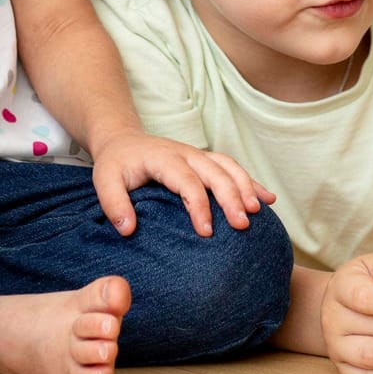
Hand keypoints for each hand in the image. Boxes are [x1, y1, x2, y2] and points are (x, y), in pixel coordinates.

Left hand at [90, 128, 276, 236]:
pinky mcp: (206, 161)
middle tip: (243, 224)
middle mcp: (186, 153)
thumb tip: (128, 230)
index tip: (207, 232)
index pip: (187, 182)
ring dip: (246, 188)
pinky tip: (268, 199)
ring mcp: (199, 155)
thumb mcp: (104, 181)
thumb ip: (113, 204)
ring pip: (229, 167)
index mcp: (164, 158)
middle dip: (232, 197)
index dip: (199, 206)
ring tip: (259, 212)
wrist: (123, 141)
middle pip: (216, 172)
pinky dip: (252, 182)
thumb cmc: (116, 164)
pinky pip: (233, 168)